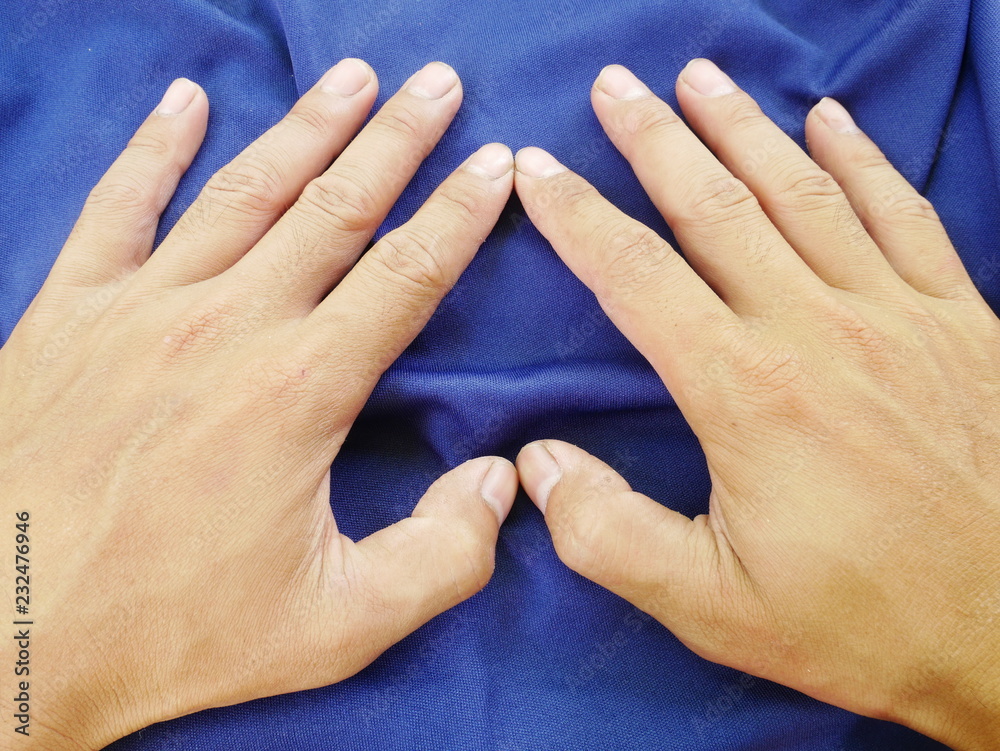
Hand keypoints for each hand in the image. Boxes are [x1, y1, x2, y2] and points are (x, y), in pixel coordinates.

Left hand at [0, 59, 516, 748]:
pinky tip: (185, 101)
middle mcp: (227, 325)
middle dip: (397, 139)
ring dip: (306, 127)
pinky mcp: (67, 314)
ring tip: (352, 76)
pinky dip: (153, 148)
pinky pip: (118, 207)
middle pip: (335, 207)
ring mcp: (140, 308)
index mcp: (299, 388)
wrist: (6, 636)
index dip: (461, 214)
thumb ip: (440, 557)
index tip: (497, 164)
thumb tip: (499, 479)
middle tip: (438, 84)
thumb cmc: (170, 630)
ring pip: (243, 189)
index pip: (406, 274)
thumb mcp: (337, 625)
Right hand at [513, 59, 999, 748]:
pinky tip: (832, 119)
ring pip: (805, 192)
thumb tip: (535, 463)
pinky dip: (866, 160)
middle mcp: (819, 329)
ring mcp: (899, 315)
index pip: (636, 275)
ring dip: (745, 129)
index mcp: (746, 390)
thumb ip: (609, 534)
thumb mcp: (711, 607)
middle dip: (656, 138)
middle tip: (616, 85)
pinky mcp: (962, 322)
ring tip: (700, 79)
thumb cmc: (861, 620)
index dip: (576, 215)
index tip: (536, 168)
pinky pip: (906, 215)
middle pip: (717, 207)